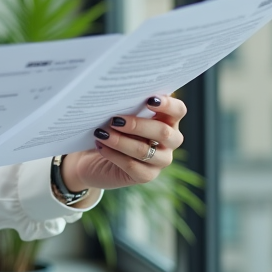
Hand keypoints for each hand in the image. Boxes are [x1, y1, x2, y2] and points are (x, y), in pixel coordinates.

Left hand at [62, 95, 186, 191]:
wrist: (94, 157)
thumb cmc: (111, 127)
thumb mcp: (120, 113)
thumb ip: (127, 105)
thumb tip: (118, 95)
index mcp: (167, 119)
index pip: (178, 110)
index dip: (168, 104)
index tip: (149, 100)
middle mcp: (169, 141)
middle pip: (163, 132)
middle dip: (137, 125)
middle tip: (115, 120)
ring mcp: (160, 160)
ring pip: (145, 151)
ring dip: (121, 141)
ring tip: (101, 133)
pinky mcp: (147, 176)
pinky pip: (133, 166)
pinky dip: (114, 155)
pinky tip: (101, 146)